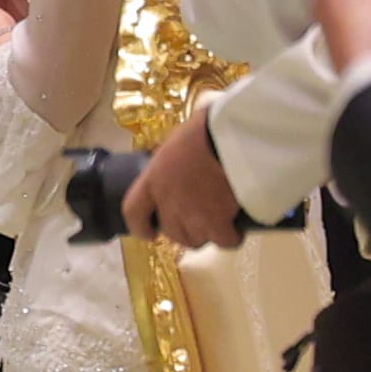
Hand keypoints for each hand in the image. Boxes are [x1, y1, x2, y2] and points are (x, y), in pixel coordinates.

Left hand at [125, 105, 244, 250]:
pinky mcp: (219, 221)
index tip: (150, 234)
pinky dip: (231, 238)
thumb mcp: (176, 144)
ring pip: (197, 239)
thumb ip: (172, 162)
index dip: (140, 227)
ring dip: (207, 235)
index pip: (133, 212)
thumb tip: (179, 161)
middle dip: (185, 233)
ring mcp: (193, 214)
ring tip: (220, 224)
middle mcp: (168, 202)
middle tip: (199, 224)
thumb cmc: (204, 131)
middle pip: (172, 233)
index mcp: (152, 180)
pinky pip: (224, 240)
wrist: (233, 137)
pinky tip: (237, 230)